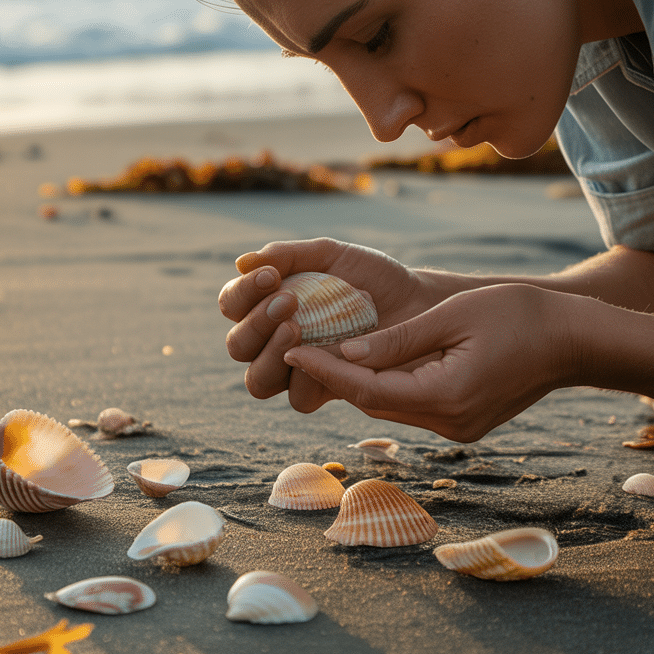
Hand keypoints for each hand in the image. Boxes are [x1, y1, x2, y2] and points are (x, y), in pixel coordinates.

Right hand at [219, 238, 460, 409]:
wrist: (419, 306)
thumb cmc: (372, 278)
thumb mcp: (332, 256)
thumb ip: (289, 256)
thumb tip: (243, 262)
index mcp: (268, 306)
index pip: (233, 304)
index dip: (243, 293)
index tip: (271, 276)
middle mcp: (274, 342)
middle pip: (238, 347)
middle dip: (255, 325)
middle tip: (287, 302)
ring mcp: (298, 370)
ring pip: (258, 381)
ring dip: (270, 356)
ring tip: (298, 329)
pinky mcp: (326, 391)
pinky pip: (299, 397)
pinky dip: (306, 377)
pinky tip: (327, 357)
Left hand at [282, 284, 579, 441]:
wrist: (574, 341)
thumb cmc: (521, 316)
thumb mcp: (454, 316)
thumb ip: (397, 339)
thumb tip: (344, 352)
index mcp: (447, 396)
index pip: (366, 388)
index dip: (324, 369)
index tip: (290, 349)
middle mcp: (449, 423)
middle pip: (373, 403)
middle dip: (334, 377)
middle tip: (294, 344)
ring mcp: (457, 429)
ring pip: (390, 406)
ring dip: (359, 382)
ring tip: (322, 350)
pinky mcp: (463, 424)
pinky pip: (411, 405)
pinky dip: (387, 385)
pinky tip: (367, 361)